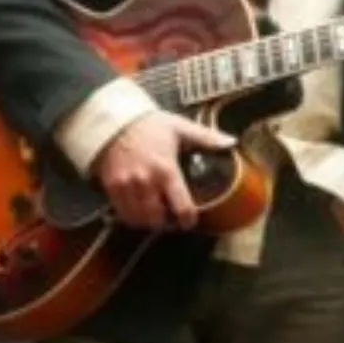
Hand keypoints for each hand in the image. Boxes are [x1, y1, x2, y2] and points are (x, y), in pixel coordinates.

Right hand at [94, 112, 235, 230]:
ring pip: (139, 219)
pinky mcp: (112, 187)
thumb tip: (231, 142)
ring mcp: (126, 186)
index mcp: (166, 170)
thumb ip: (207, 138)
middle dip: (168, 223)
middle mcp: (146, 182)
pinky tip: (140, 211)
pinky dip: (132, 217)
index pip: (181, 206)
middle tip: (173, 219)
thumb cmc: (150, 124)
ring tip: (157, 217)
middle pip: (158, 218)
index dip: (188, 219)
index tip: (190, 221)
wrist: (114, 120)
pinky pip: (122, 213)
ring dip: (150, 222)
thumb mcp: (181, 128)